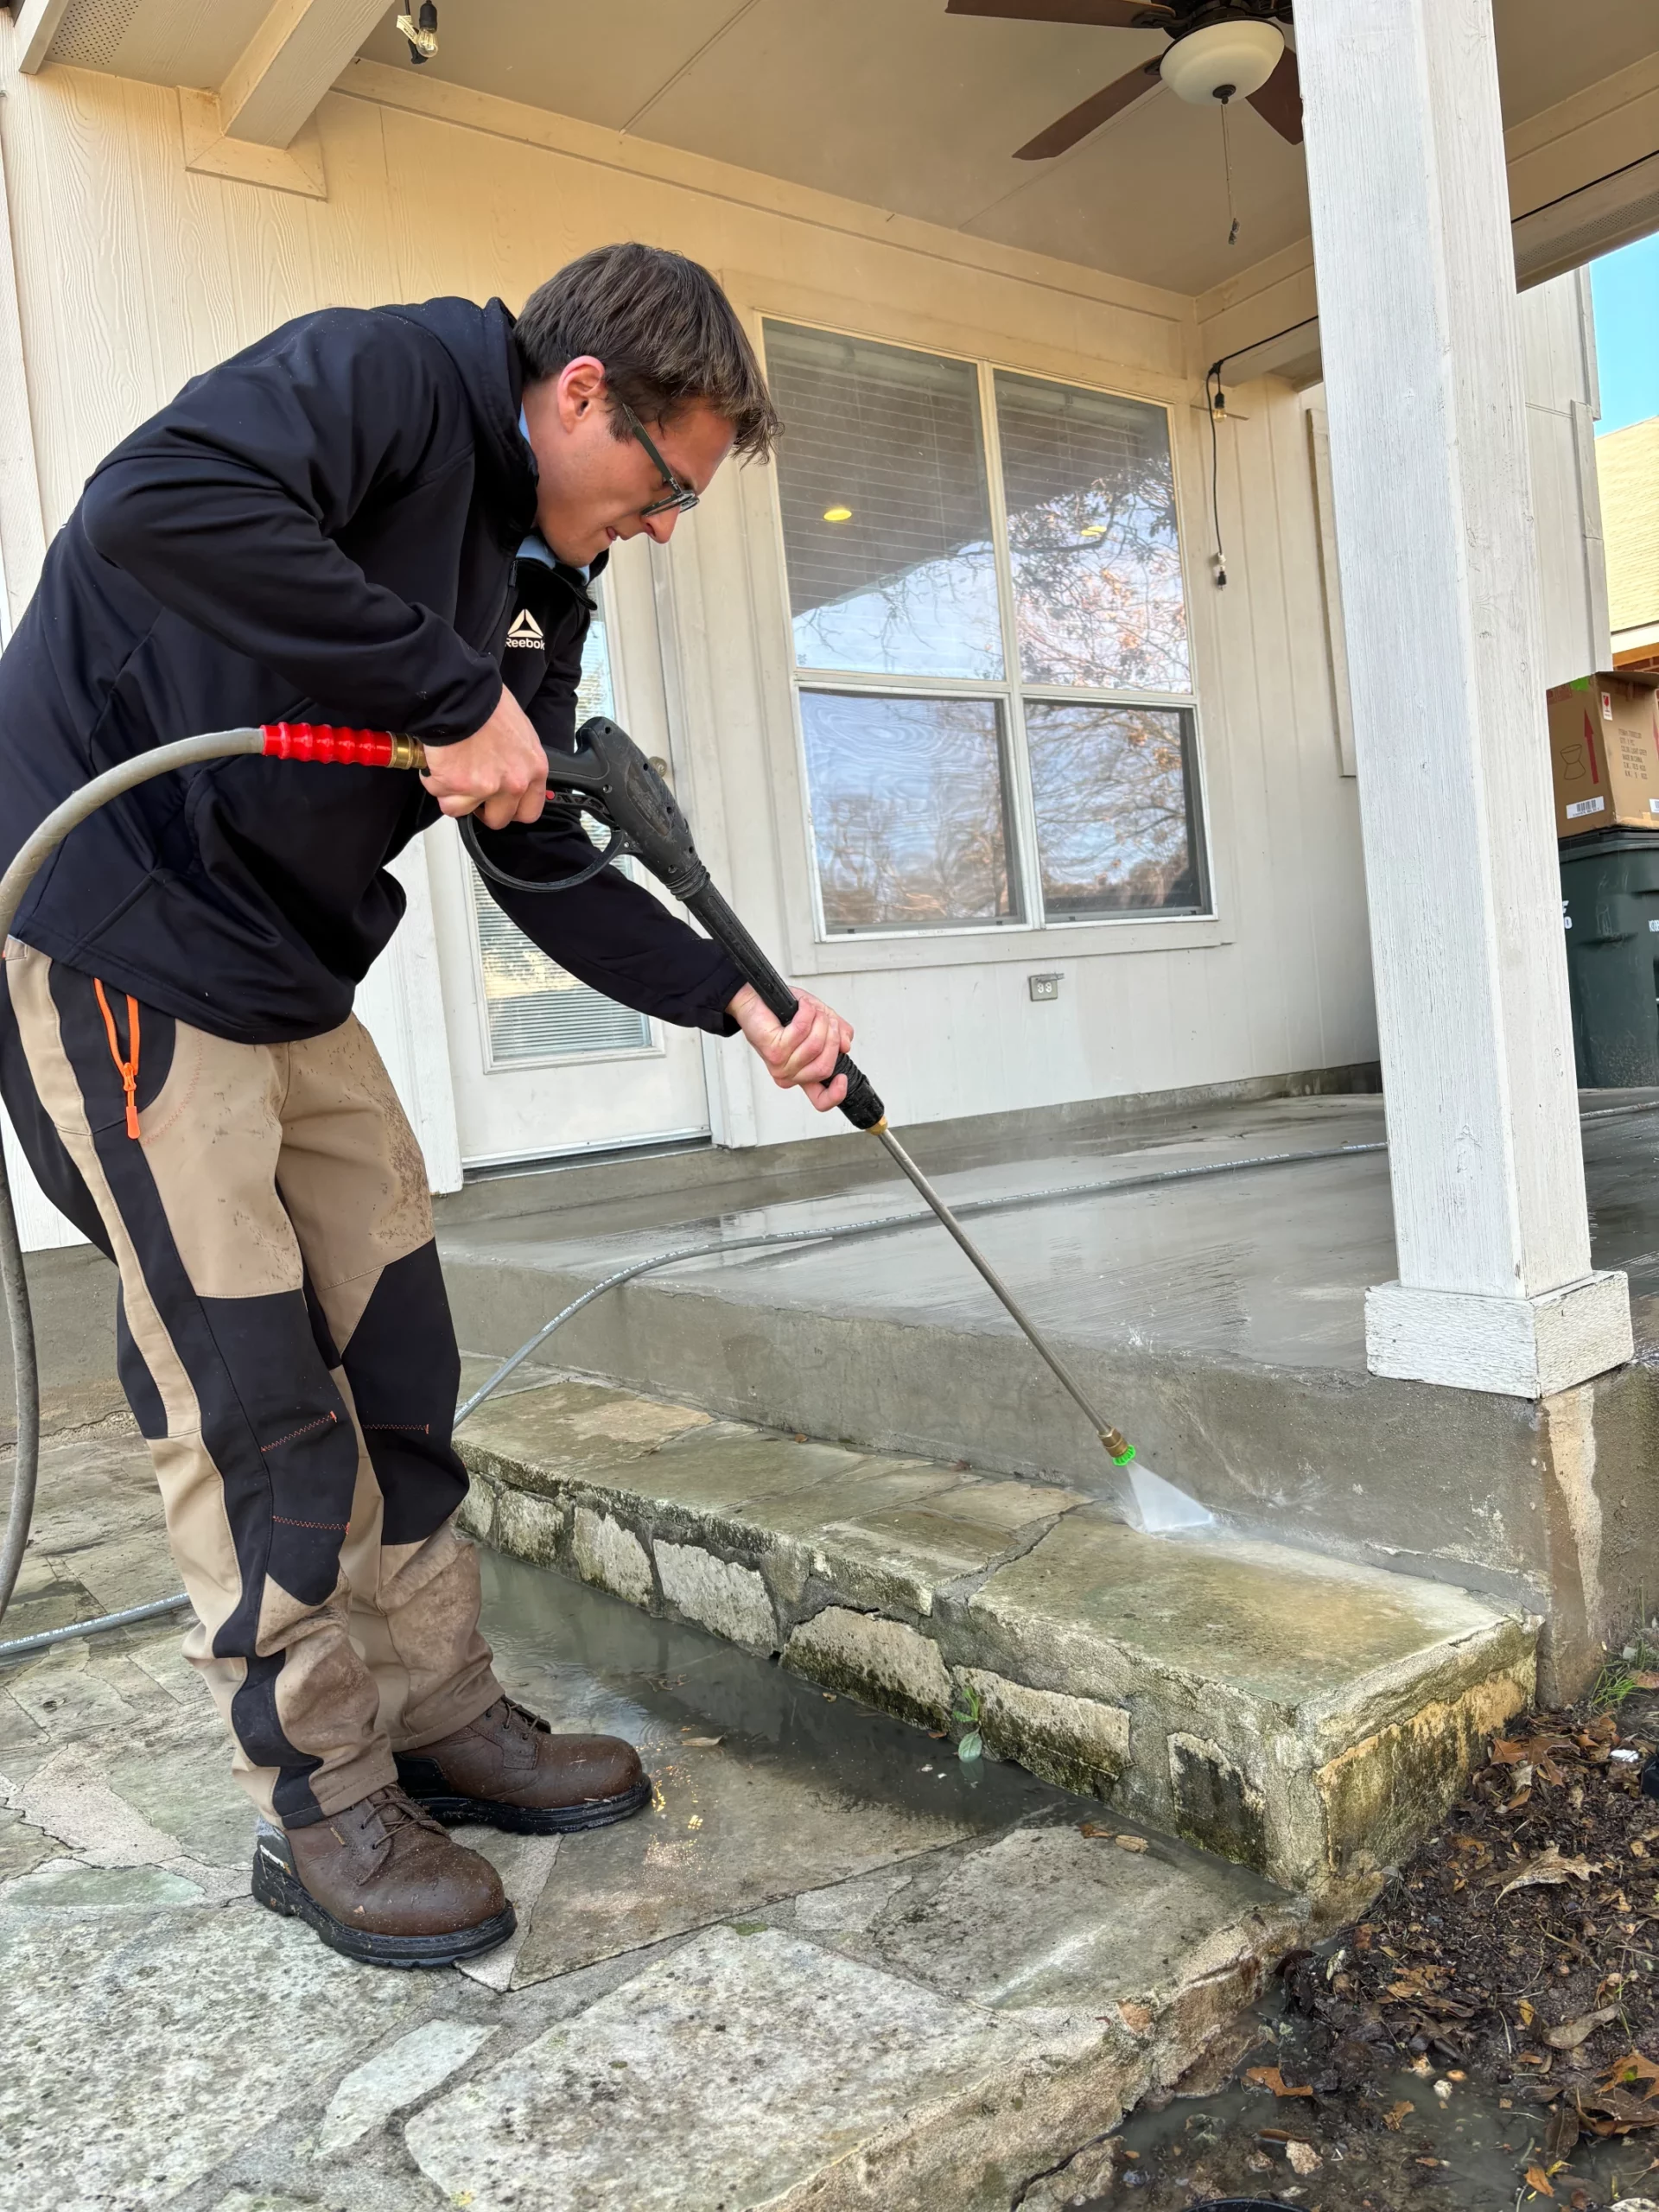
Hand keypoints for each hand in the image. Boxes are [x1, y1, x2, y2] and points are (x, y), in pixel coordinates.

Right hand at [421, 688, 548, 828]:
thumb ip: (517, 758)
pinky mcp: (458, 786)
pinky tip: (439, 760)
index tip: (498, 804)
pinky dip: (434, 780)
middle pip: (498, 819)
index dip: (509, 810)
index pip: (529, 811)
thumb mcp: (518, 731)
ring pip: (461, 809)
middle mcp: (515, 782)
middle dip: (479, 808)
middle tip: (468, 789)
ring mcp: (487, 787)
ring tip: (449, 766)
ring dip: (451, 792)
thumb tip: (506, 768)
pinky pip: (440, 794)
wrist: (460, 693)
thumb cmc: (486, 702)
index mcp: (534, 768)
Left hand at [727, 984, 851, 1113]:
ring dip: (820, 1021)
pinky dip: (807, 1013)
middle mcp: (791, 1073)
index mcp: (803, 1073)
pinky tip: (803, 1006)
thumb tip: (846, 1044)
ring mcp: (781, 1065)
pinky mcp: (773, 1050)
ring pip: (815, 1046)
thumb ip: (838, 1034)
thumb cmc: (782, 1012)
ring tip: (813, 1010)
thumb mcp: (821, 1021)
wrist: (755, 1000)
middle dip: (832, 1037)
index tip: (843, 1078)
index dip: (836, 1094)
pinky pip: (802, 1030)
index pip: (821, 1100)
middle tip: (827, 1020)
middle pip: (825, 1067)